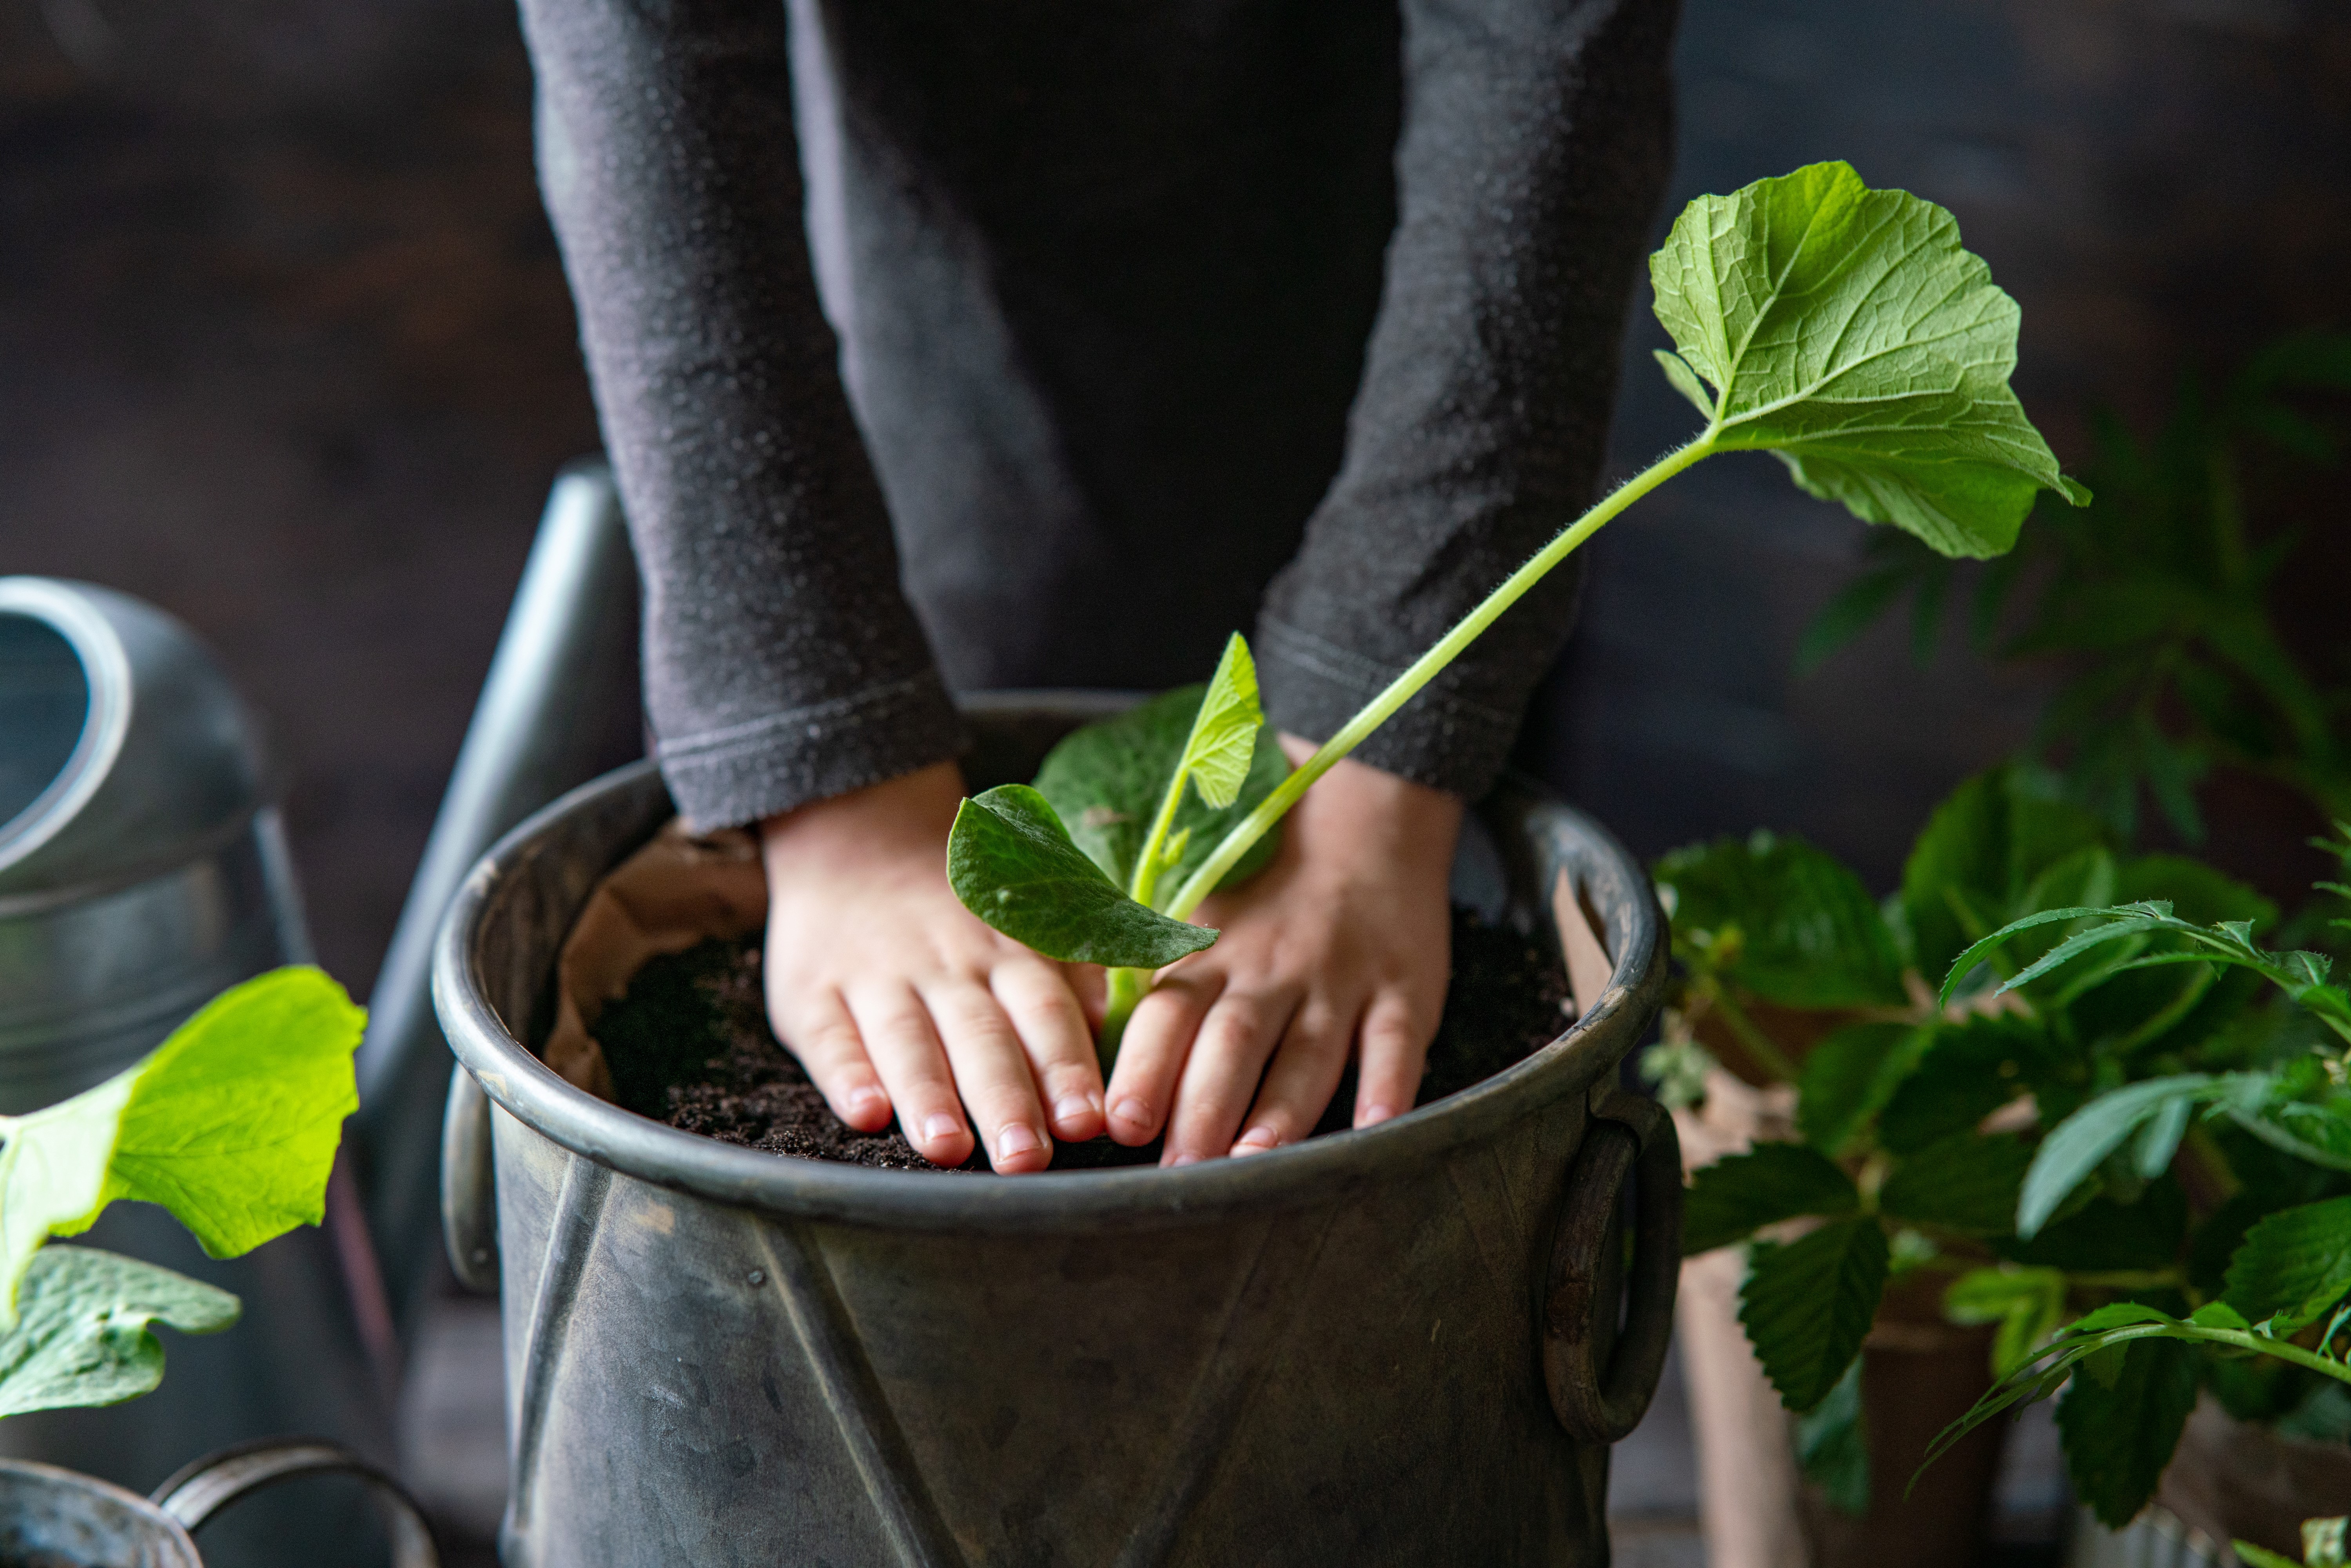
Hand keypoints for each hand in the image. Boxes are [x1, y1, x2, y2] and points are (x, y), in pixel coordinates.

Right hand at [758, 761, 1106, 1171]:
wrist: (859, 845)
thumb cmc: (960, 919)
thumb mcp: (1023, 930)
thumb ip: (1070, 977)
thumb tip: (1119, 1029)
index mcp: (1005, 954)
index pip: (1042, 1011)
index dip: (1065, 1066)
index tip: (1088, 1121)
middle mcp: (945, 967)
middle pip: (979, 1035)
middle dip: (1004, 1098)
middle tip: (1026, 1158)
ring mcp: (876, 979)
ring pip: (906, 1039)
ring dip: (928, 1094)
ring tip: (947, 1148)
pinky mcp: (812, 994)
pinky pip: (829, 1036)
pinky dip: (846, 1073)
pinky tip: (863, 1113)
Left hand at [1102, 736, 1462, 1163]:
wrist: (1367, 826)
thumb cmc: (1266, 902)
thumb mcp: (1203, 925)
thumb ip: (1156, 985)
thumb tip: (1086, 1056)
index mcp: (1213, 956)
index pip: (1170, 1015)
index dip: (1145, 1069)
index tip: (1120, 1124)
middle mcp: (1272, 970)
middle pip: (1233, 1043)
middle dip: (1203, 1107)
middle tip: (1179, 1169)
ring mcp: (1341, 981)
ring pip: (1307, 1052)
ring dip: (1280, 1112)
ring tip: (1253, 1167)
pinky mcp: (1403, 992)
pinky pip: (1394, 1043)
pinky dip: (1385, 1087)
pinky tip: (1371, 1129)